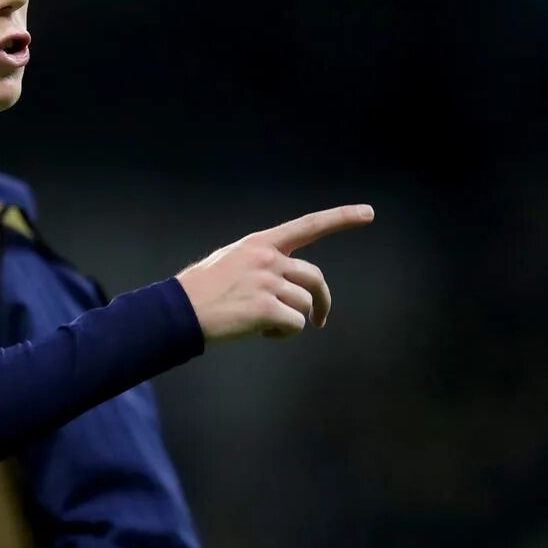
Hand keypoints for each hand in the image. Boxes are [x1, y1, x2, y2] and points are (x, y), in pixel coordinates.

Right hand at [176, 204, 374, 341]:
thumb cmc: (201, 290)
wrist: (178, 310)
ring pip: (304, 305)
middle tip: (321, 319)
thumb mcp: (231, 261)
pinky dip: (283, 333)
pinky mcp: (266, 309)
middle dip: (322, 300)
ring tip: (265, 324)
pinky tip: (261, 331)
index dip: (341, 218)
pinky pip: (295, 324)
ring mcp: (267, 282)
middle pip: (315, 278)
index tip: (368, 213)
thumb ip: (262, 264)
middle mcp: (267, 258)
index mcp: (259, 243)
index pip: (308, 226)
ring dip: (291, 320)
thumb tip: (289, 285)